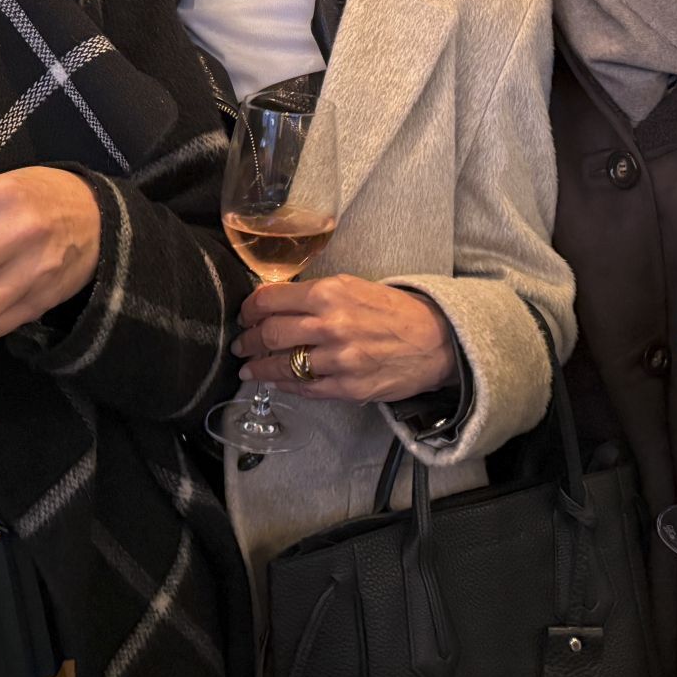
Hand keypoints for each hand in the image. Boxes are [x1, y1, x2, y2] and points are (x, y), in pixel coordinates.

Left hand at [233, 276, 457, 403]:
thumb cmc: (394, 311)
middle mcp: (331, 325)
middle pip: (270, 333)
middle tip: (241, 343)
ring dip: (259, 368)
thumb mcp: (354, 287)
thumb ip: (316, 295)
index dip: (250, 309)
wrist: (436, 340)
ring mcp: (339, 360)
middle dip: (248, 340)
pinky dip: (285, 385)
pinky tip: (277, 382)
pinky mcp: (348, 388)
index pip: (271, 300)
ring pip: (282, 365)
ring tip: (250, 368)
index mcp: (330, 294)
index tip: (245, 315)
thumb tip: (277, 303)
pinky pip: (305, 389)